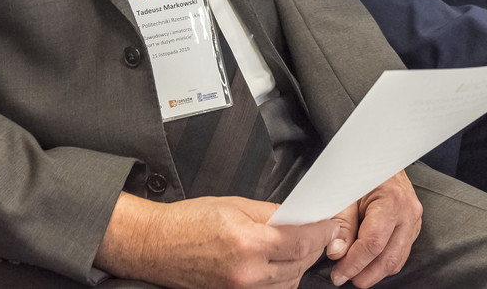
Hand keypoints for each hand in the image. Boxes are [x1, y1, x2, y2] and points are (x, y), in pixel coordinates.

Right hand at [95, 193, 337, 288]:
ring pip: (289, 283)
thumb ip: (271, 213)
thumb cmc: (189, 221)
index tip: (329, 225)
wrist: (157, 245)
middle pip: (299, 264)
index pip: (300, 242)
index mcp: (247, 243)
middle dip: (313, 246)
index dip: (321, 232)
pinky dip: (283, 280)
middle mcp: (246, 274)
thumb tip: (299, 215)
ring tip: (297, 246)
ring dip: (299, 265)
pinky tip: (280, 265)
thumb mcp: (234, 204)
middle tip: (318, 231)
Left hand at [324, 172, 422, 286]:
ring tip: (354, 274)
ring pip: (396, 260)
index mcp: (392, 201)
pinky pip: (400, 253)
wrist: (381, 155)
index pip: (373, 243)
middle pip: (388, 258)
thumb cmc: (363, 168)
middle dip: (364, 274)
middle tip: (343, 277)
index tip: (338, 272)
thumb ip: (341, 223)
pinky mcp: (413, 226)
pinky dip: (383, 262)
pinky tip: (368, 263)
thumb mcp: (347, 190)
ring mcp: (414, 221)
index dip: (354, 263)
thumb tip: (337, 253)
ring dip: (374, 272)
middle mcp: (408, 213)